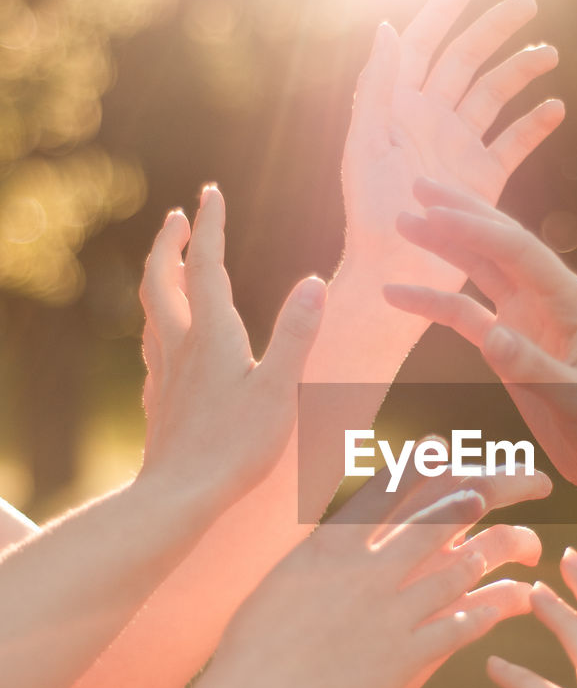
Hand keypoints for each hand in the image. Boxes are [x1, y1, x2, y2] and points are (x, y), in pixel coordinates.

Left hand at [139, 185, 325, 510]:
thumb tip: (314, 282)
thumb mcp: (279, 389)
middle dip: (170, 242)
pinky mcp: (158, 401)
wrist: (179, 495)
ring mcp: (164, 374)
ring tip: (170, 266)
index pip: (207, 266)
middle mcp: (180, 346)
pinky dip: (159, 326)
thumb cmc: (235, 447)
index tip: (211, 192)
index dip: (211, 226)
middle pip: (162, 279)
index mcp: (211, 335)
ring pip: (151, 311)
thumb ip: (296, 334)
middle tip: (179, 217)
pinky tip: (165, 341)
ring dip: (159, 278)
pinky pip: (152, 348)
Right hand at [211, 471, 542, 687]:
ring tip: (532, 545)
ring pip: (474, 561)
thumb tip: (348, 531)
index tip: (454, 449)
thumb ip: (328, 553)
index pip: (398, 480)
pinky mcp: (410, 656)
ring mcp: (395, 610)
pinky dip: (500, 605)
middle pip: (456, 506)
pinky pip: (470, 622)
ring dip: (514, 546)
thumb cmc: (256, 646)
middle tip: (535, 481)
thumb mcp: (287, 578)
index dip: (435, 457)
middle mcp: (373, 566)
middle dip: (506, 484)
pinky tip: (518, 599)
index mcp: (337, 540)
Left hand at [341, 0, 563, 291]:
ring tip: (549, 53)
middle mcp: (429, 120)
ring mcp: (458, 147)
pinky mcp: (484, 178)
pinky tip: (556, 107)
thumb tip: (390, 27)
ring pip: (493, 95)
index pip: (422, 45)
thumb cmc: (371, 213)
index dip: (443, 10)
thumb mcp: (366, 146)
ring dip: (520, 71)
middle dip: (494, 29)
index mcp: (396, 106)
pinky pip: (514, 142)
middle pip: (465, 60)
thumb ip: (377, 86)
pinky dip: (534, 124)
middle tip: (528, 2)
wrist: (396, 271)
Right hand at [384, 179, 576, 506]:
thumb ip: (533, 366)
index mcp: (573, 300)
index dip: (477, 229)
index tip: (435, 211)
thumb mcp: (575, 397)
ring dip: (443, 246)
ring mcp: (527, 317)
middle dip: (459, 213)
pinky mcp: (509, 343)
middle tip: (417, 184)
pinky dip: (433, 302)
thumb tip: (491, 336)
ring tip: (403, 222)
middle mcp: (549, 298)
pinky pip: (465, 314)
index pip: (519, 251)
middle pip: (498, 243)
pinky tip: (397, 294)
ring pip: (479, 270)